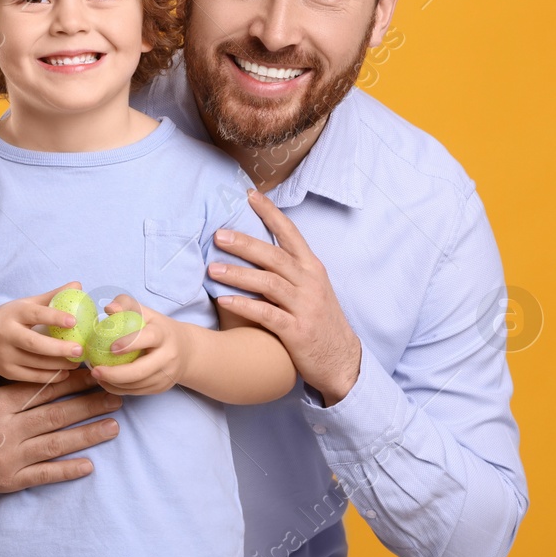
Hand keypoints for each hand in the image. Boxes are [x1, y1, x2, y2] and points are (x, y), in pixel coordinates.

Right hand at [0, 281, 89, 382]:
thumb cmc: (12, 319)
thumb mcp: (27, 304)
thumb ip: (52, 297)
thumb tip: (78, 285)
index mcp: (13, 313)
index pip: (35, 314)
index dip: (54, 317)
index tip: (74, 321)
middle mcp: (5, 333)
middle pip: (34, 343)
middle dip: (59, 348)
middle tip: (80, 350)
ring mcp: (4, 354)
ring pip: (36, 363)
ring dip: (60, 364)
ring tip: (77, 361)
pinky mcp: (6, 371)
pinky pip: (32, 377)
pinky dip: (51, 376)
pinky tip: (65, 372)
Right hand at [0, 321, 122, 495]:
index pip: (39, 389)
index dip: (68, 380)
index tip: (91, 372)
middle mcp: (4, 433)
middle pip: (55, 415)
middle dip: (88, 405)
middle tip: (116, 396)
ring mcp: (8, 459)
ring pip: (56, 445)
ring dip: (87, 435)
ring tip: (114, 426)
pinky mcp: (9, 481)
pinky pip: (43, 475)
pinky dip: (67, 471)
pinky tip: (89, 465)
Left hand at [88, 296, 190, 395]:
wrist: (185, 350)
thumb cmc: (157, 327)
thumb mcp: (145, 312)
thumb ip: (126, 304)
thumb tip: (110, 308)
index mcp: (163, 334)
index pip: (149, 338)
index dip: (130, 343)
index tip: (111, 348)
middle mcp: (168, 356)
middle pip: (142, 370)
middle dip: (115, 374)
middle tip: (95, 370)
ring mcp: (166, 375)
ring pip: (137, 385)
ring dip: (113, 383)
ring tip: (96, 375)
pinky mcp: (161, 387)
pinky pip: (137, 392)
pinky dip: (119, 389)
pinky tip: (106, 381)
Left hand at [209, 188, 361, 403]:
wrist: (342, 361)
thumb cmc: (319, 321)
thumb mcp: (311, 289)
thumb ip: (288, 269)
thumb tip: (255, 247)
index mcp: (312, 268)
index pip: (290, 233)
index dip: (270, 213)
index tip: (249, 195)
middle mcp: (310, 283)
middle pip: (274, 256)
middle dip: (245, 244)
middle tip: (219, 235)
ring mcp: (305, 307)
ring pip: (269, 283)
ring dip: (238, 274)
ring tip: (213, 269)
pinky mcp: (297, 332)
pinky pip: (267, 314)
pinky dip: (244, 305)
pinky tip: (224, 300)